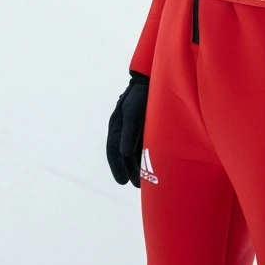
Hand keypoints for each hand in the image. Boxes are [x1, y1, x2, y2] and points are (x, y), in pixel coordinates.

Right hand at [106, 72, 148, 186]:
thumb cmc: (141, 95)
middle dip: (127, 169)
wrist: (151, 79)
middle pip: (121, 152)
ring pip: (130, 150)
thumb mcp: (133, 113)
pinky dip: (142, 156)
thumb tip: (123, 153)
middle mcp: (122, 126)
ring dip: (135, 165)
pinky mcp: (143, 123)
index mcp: (116, 123)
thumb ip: (128, 132)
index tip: (122, 182)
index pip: (113, 149)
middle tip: (135, 185)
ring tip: (142, 180)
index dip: (117, 166)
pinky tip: (149, 165)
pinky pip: (139, 143)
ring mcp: (132, 125)